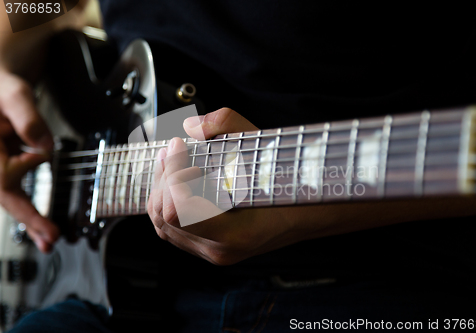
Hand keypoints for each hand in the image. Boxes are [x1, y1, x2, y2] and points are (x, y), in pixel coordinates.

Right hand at [0, 70, 58, 252]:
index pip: (2, 172)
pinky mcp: (3, 169)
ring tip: (48, 240)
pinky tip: (41, 229)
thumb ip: (27, 116)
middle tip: (50, 238)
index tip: (40, 152)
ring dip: (30, 220)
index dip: (23, 166)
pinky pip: (14, 193)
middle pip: (3, 194)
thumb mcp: (15, 93)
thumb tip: (44, 146)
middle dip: (28, 217)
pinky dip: (28, 211)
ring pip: (9, 198)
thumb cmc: (2, 86)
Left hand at [147, 108, 302, 264]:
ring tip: (170, 162)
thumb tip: (191, 125)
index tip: (179, 145)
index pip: (178, 209)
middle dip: (163, 177)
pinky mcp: (206, 248)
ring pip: (162, 226)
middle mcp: (219, 250)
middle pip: (163, 217)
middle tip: (172, 150)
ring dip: (161, 189)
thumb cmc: (288, 183)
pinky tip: (175, 182)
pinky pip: (171, 230)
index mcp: (235, 234)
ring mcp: (211, 252)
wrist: (304, 215)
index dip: (172, 171)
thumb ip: (225, 124)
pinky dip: (167, 203)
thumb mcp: (262, 146)